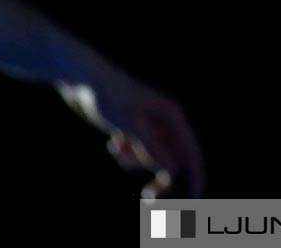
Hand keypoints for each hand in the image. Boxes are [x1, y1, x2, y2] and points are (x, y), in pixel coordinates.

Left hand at [57, 66, 204, 197]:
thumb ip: (152, 149)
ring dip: (135, 163)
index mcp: (172, 117)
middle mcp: (165, 122)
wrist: (84, 79)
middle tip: (149, 200)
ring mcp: (149, 127)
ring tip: (117, 149)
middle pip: (173, 159)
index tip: (195, 200)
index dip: (196, 176)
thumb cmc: (109, 97)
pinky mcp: (134, 130)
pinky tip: (114, 142)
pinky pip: (137, 154)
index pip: (191, 152)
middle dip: (161, 178)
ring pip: (152, 159)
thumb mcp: (130, 126)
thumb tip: (173, 170)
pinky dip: (125, 156)